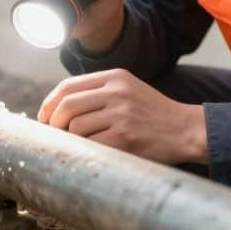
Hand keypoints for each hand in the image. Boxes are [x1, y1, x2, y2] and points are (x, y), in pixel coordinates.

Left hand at [37, 68, 208, 164]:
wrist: (187, 130)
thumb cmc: (152, 114)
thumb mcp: (128, 90)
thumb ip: (98, 92)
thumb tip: (57, 108)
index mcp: (115, 76)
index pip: (68, 86)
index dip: (49, 103)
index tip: (43, 117)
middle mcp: (117, 91)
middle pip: (67, 105)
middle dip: (53, 122)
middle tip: (55, 135)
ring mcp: (121, 114)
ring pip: (76, 127)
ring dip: (71, 139)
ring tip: (81, 144)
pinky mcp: (125, 137)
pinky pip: (91, 145)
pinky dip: (86, 151)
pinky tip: (94, 152)